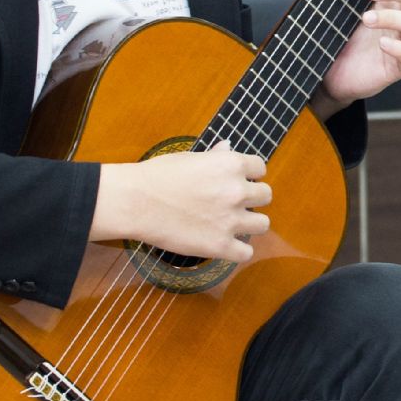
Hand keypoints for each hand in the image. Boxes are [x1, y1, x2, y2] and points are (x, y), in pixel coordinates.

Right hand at [94, 140, 270, 263]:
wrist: (135, 202)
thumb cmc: (157, 176)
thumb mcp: (190, 158)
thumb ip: (215, 156)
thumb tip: (228, 147)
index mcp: (231, 165)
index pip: (260, 168)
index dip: (249, 175)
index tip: (238, 181)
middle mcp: (237, 191)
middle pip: (266, 195)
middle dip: (252, 198)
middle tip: (233, 203)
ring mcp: (231, 220)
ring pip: (263, 224)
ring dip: (250, 224)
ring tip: (231, 224)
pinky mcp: (220, 245)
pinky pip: (246, 253)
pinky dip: (238, 251)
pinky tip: (225, 245)